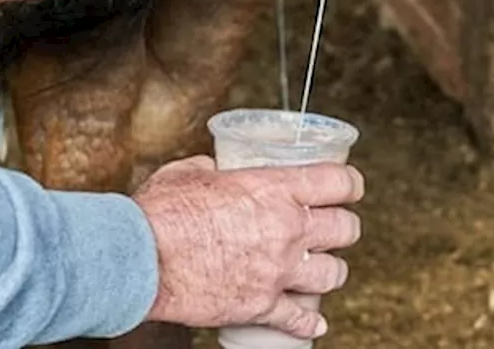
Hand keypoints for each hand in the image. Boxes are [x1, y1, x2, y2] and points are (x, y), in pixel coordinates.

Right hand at [132, 156, 364, 338]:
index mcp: (273, 189)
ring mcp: (278, 271)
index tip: (350, 186)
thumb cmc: (159, 213)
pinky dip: (309, 323)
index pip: (338, 181)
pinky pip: (301, 320)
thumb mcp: (189, 173)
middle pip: (346, 228)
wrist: (142, 259)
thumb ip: (212, 169)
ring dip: (331, 271)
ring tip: (323, 269)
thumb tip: (215, 170)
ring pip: (333, 275)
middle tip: (337, 227)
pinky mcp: (262, 306)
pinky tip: (313, 322)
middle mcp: (286, 229)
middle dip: (345, 226)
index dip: (351, 182)